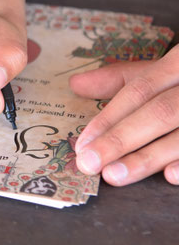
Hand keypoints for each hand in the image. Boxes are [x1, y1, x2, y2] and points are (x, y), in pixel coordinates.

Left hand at [70, 45, 178, 185]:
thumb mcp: (161, 68)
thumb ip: (120, 78)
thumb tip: (75, 84)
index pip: (140, 89)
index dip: (110, 116)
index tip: (82, 142)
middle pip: (159, 112)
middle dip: (120, 139)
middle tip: (88, 163)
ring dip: (149, 157)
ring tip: (114, 175)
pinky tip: (171, 177)